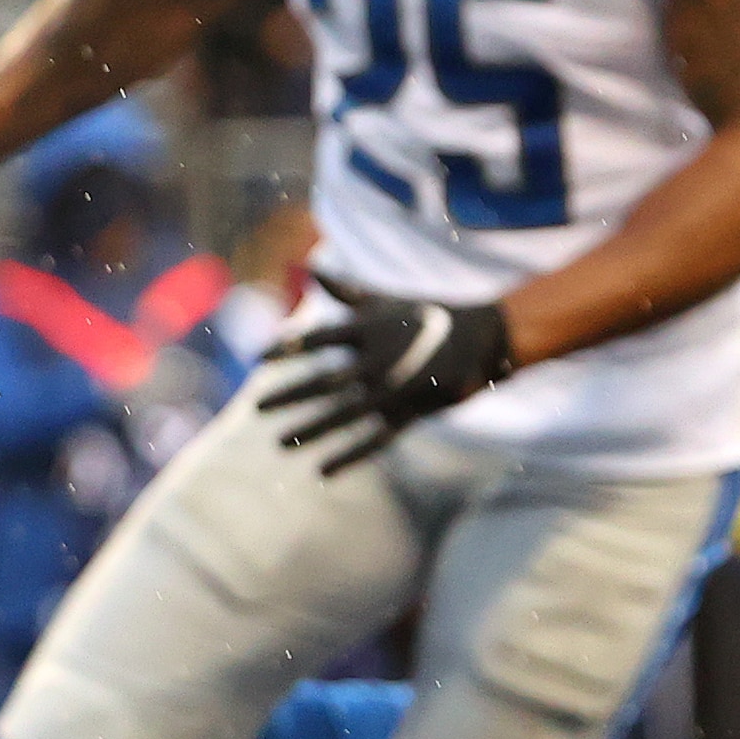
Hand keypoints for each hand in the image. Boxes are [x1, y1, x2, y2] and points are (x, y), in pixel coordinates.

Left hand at [251, 275, 513, 474]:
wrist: (483, 336)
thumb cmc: (425, 315)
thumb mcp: (384, 301)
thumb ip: (345, 291)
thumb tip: (310, 268)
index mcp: (368, 330)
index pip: (318, 339)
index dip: (287, 347)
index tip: (257, 358)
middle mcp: (377, 360)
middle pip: (324, 382)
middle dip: (289, 395)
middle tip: (256, 408)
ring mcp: (394, 390)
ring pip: (344, 415)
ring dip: (310, 430)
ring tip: (280, 442)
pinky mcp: (410, 413)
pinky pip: (375, 439)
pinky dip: (349, 456)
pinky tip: (322, 470)